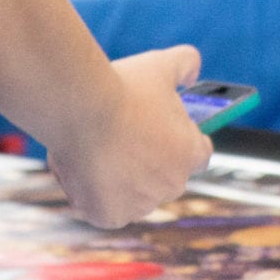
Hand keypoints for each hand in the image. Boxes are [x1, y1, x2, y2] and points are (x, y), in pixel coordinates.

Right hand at [46, 45, 212, 228]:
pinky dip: (96, 196)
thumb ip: (186, 63)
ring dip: (124, 182)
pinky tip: (87, 172)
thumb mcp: (162, 64)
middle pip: (165, 178)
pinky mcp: (108, 216)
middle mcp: (172, 186)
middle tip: (126, 138)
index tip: (166, 133)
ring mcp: (140, 204)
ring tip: (103, 152)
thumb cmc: (124, 86)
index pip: (199, 155)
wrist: (81, 109)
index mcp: (191, 154)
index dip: (182, 142)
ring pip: (134, 195)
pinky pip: (106, 210)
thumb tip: (193, 71)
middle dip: (151, 163)